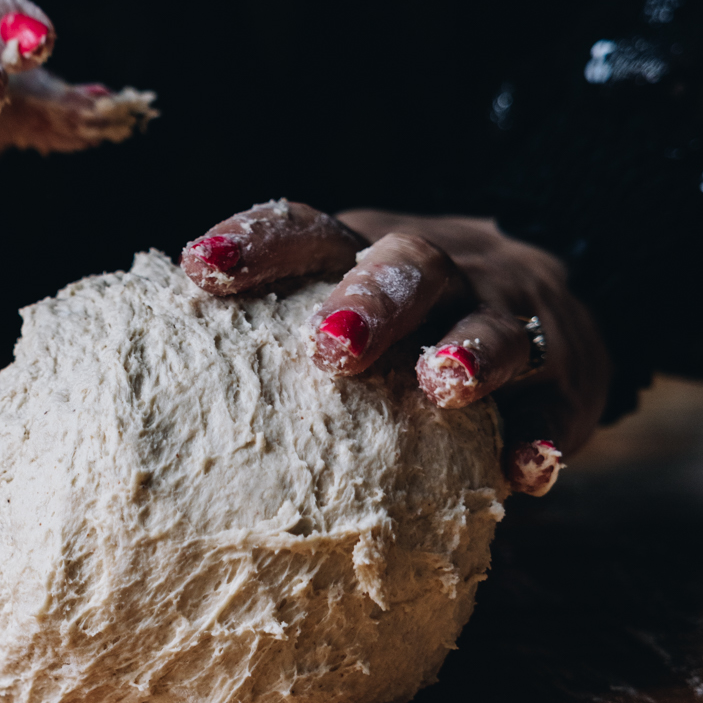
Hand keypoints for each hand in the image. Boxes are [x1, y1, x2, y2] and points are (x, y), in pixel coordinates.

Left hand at [180, 201, 609, 495]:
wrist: (551, 305)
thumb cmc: (402, 323)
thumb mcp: (340, 299)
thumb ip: (267, 335)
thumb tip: (136, 397)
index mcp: (365, 253)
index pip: (310, 232)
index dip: (258, 245)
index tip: (200, 269)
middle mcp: (442, 271)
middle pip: (411, 265)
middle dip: (373, 300)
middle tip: (330, 345)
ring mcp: (510, 319)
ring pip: (494, 327)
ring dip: (467, 354)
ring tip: (439, 384)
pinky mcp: (565, 378)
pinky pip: (557, 407)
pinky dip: (543, 435)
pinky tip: (527, 470)